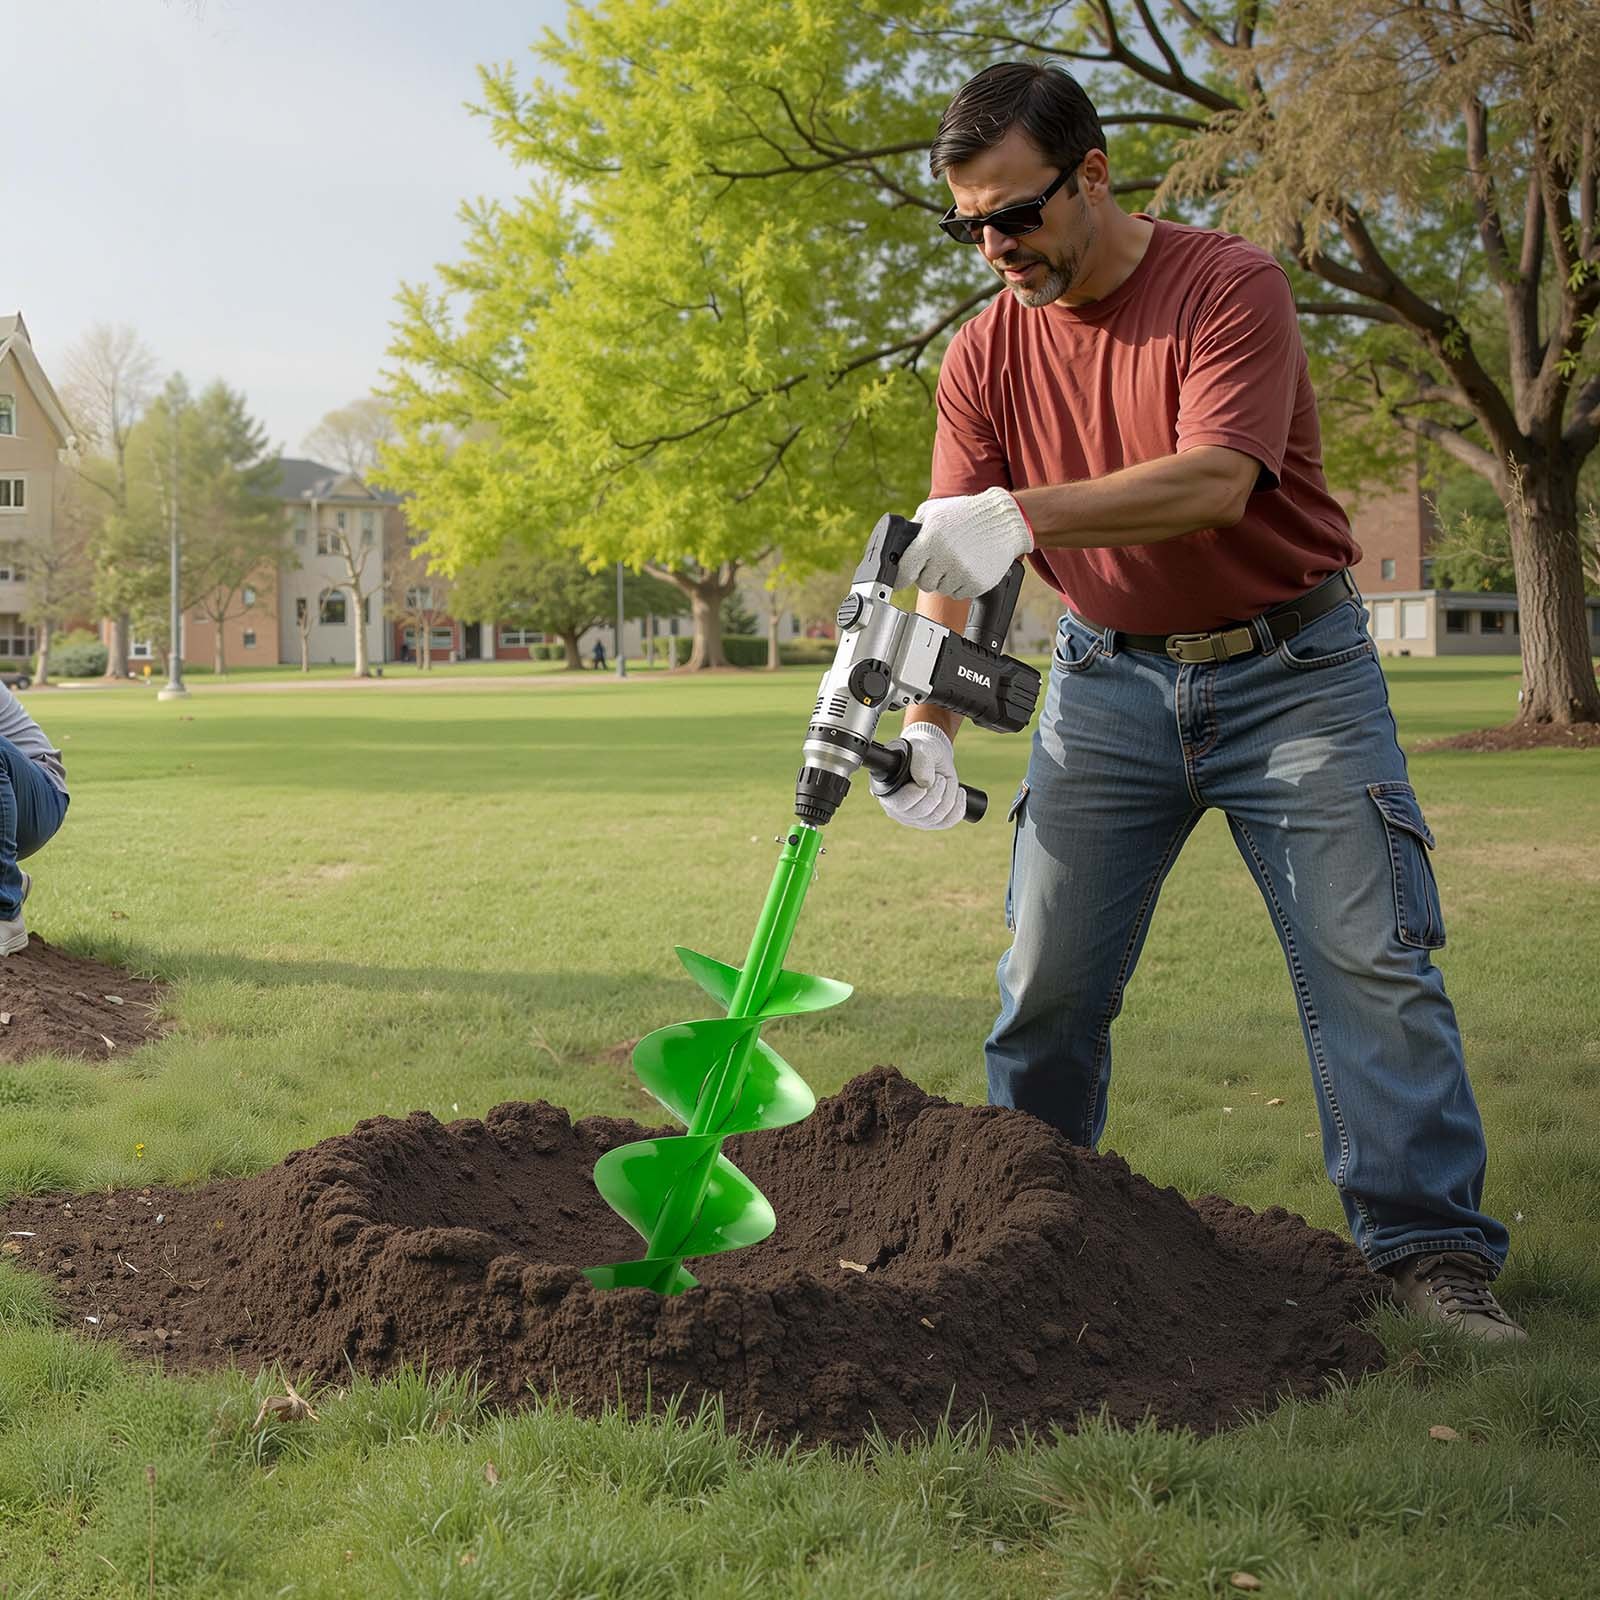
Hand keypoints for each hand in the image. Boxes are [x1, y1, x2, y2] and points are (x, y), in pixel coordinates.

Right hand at [870, 722, 965, 830]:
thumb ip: (921, 761)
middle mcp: (898, 810)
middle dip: (936, 792)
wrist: (932, 757)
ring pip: (937, 817)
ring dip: (948, 795)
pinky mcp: (932, 823)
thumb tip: (926, 782)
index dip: (915, 794)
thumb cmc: (921, 751)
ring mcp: (915, 819)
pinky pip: (949, 821)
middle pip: (921, 813)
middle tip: (940, 777)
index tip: (927, 781)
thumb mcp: (920, 749)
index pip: (899, 804)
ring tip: (945, 780)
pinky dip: (958, 806)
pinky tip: (958, 792)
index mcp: (888, 792)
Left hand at [899, 487, 1033, 600]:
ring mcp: (962, 572)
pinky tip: (968, 566)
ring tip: (956, 560)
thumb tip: (898, 548)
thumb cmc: (966, 513)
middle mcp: (945, 557)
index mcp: (931, 539)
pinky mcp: (977, 584)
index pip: (905, 570)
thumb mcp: (934, 511)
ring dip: (945, 580)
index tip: (899, 581)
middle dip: (927, 575)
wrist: (1002, 519)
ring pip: (941, 590)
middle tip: (937, 562)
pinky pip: (959, 594)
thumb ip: (914, 528)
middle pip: (924, 584)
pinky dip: (960, 584)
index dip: (900, 577)